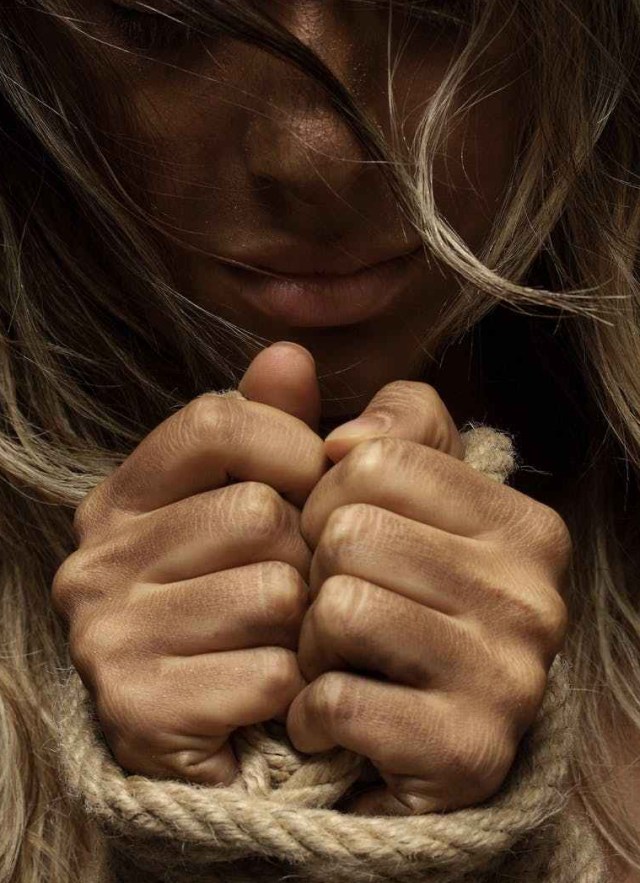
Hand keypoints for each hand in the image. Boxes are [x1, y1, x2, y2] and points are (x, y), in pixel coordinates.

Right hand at [51, 343, 327, 786]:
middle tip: (286, 593)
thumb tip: (289, 353)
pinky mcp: (137, 710)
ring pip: (273, 593)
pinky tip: (263, 695)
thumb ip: (283, 425)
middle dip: (302, 557)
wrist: (227, 731)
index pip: (217, 419)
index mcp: (123, 496)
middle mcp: (94, 558)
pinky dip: (292, 689)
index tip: (312, 488)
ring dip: (301, 626)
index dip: (291, 446)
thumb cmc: (257, 600)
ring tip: (275, 641)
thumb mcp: (272, 499)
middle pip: (258, 513)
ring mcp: (105, 636)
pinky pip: (271, 674)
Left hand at [286, 380, 570, 814]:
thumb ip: (374, 429)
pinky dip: (310, 712)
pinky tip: (334, 721)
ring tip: (334, 664)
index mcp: (522, 524)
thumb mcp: (395, 510)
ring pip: (340, 607)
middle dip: (315, 574)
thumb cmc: (393, 611)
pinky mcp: (468, 754)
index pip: (373, 459)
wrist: (406, 754)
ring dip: (309, 645)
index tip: (339, 540)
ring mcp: (511, 680)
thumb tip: (334, 418)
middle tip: (333, 613)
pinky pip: (336, 699)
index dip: (326, 499)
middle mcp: (535, 596)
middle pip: (351, 531)